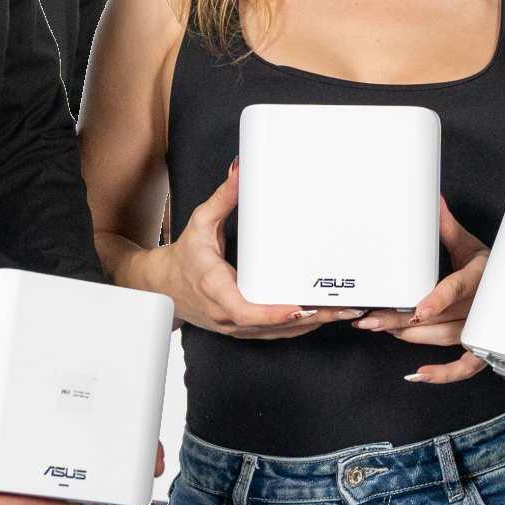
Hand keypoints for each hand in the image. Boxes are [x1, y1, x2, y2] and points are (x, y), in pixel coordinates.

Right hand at [140, 159, 364, 338]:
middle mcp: (225, 313)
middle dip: (307, 318)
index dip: (272, 314)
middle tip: (339, 307)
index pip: (244, 310)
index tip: (297, 308)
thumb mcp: (201, 222)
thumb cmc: (185, 256)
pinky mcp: (241, 329)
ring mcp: (234, 326)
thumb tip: (241, 171)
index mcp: (215, 287)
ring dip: (308, 325)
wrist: (163, 285)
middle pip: (270, 325)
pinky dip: (297, 328)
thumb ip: (224, 197)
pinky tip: (320, 318)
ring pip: (275, 333)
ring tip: (340, 312)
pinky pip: (272, 334)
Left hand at [353, 196, 490, 384]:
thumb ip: (447, 227)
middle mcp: (481, 307)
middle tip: (371, 320)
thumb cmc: (488, 267)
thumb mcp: (470, 244)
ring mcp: (480, 330)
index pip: (457, 289)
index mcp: (479, 276)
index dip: (438, 300)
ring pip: (445, 338)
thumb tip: (433, 200)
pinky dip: (443, 374)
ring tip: (379, 329)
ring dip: (411, 338)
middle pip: (441, 318)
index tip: (418, 309)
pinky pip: (464, 367)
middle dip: (403, 320)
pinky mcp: (479, 348)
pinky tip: (418, 374)